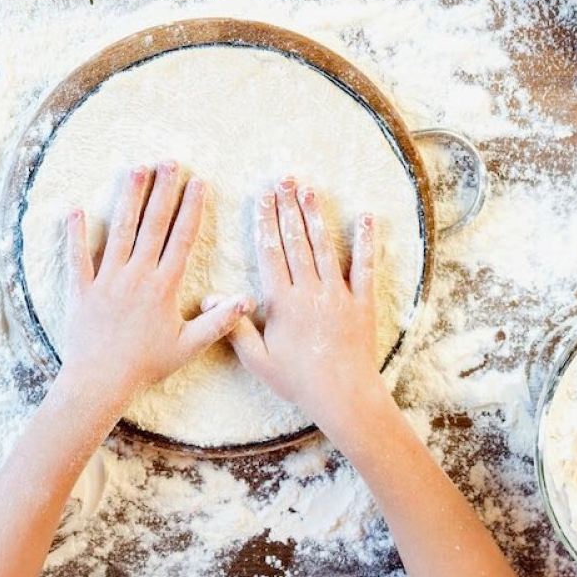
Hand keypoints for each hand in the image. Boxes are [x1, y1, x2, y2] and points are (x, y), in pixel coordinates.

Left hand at [58, 162, 252, 413]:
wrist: (100, 382)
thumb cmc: (146, 366)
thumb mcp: (189, 346)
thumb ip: (218, 320)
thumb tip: (248, 300)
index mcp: (164, 286)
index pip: (182, 237)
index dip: (191, 207)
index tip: (198, 182)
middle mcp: (137, 275)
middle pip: (153, 224)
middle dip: (163, 190)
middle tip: (169, 162)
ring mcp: (107, 279)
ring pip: (119, 230)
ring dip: (128, 197)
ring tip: (135, 168)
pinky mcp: (82, 290)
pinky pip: (77, 257)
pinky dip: (75, 233)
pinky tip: (75, 208)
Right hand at [225, 177, 384, 429]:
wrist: (344, 396)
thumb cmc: (298, 381)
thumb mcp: (259, 361)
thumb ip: (235, 327)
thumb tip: (211, 297)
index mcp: (283, 303)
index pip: (271, 253)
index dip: (265, 222)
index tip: (261, 197)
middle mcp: (310, 291)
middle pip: (296, 242)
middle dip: (287, 208)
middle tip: (283, 179)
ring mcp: (338, 294)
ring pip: (324, 247)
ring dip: (315, 216)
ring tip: (308, 189)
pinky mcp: (362, 301)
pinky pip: (364, 266)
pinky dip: (365, 241)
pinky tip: (365, 217)